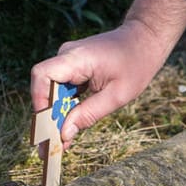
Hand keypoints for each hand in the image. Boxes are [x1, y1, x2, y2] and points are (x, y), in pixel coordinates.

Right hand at [29, 0, 185, 145]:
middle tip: (51, 146)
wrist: (146, 39)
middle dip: (47, 117)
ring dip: (56, 114)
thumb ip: (88, 114)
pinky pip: (62, 89)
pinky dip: (65, 107)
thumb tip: (63, 134)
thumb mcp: (118, 95)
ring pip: (52, 91)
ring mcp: (69, 60)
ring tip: (61, 141)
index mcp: (76, 58)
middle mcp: (67, 56)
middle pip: (44, 88)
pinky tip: (70, 124)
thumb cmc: (136, 63)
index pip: (42, 75)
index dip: (39, 101)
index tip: (47, 126)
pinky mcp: (74, 67)